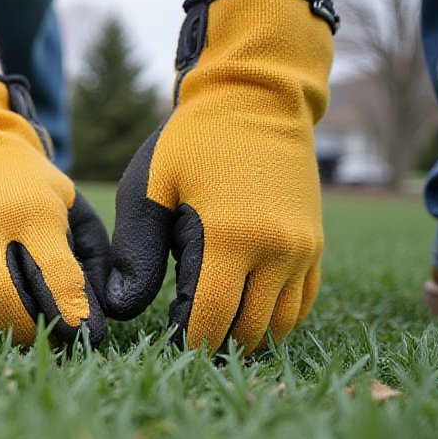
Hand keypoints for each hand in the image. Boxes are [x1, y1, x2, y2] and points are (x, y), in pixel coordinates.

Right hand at [0, 71, 108, 347]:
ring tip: (4, 333)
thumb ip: (95, 264)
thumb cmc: (35, 197)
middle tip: (41, 334)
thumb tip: (95, 326)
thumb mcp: (74, 213)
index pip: (52, 273)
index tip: (83, 334)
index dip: (72, 313)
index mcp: (28, 211)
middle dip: (27, 329)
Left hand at [104, 0, 335, 352]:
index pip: (210, 320)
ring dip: (246, 334)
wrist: (258, 96)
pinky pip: (301, 303)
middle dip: (214, 342)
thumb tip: (122, 308)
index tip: (164, 338)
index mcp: (230, 237)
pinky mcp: (315, 244)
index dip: (186, 342)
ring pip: (279, 324)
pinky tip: (243, 306)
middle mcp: (276, 249)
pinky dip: (274, 317)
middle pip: (247, 331)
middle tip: (183, 332)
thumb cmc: (192, 141)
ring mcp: (303, 249)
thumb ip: (136, 253)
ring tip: (212, 321)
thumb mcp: (150, 190)